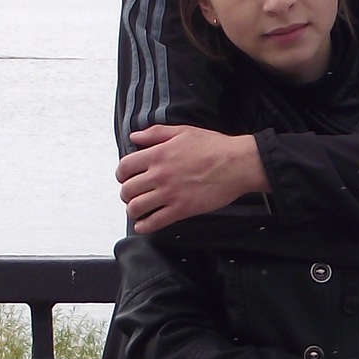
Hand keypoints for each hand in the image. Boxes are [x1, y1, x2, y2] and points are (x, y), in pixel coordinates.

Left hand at [118, 126, 268, 231]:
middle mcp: (160, 174)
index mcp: (158, 154)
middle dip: (126, 194)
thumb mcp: (183, 132)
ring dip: (133, 210)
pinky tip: (143, 225)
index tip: (125, 178)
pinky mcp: (182, 209)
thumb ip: (156, 133)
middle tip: (133, 195)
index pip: (125, 167)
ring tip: (138, 209)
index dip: (121, 174)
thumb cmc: (214, 147)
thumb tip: (135, 136)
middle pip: (127, 189)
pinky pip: (154, 222)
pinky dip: (144, 226)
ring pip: (136, 207)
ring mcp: (170, 193)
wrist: (237, 164)